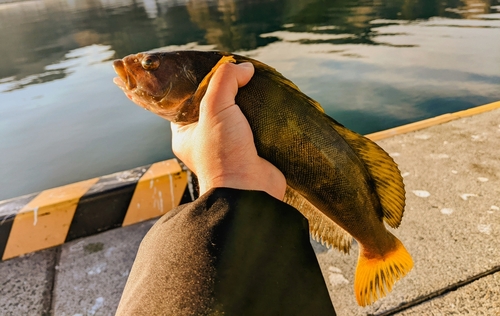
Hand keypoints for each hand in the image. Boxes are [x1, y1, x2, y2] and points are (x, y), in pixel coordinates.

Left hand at [171, 62, 285, 199]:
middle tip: (240, 76)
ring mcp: (229, 147)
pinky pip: (256, 127)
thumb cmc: (223, 154)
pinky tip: (268, 105)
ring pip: (238, 116)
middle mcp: (205, 141)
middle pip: (216, 106)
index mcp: (186, 133)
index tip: (215, 69)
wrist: (250, 190)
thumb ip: (225, 80)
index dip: (200, 84)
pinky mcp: (251, 151)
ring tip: (257, 88)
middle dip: (229, 92)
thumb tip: (245, 68)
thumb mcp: (215, 108)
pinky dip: (263, 117)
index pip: (188, 101)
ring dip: (248, 104)